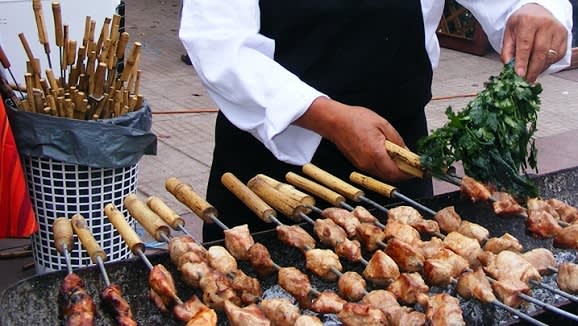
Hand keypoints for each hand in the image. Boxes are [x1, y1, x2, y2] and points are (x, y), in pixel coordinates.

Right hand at [295, 97, 412, 182]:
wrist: (334, 121)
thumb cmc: (356, 119)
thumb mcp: (383, 124)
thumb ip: (396, 140)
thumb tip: (407, 152)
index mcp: (376, 154)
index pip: (397, 172)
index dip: (410, 173)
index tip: (419, 169)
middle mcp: (368, 164)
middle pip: (391, 177)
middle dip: (404, 174)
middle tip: (413, 165)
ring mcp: (362, 166)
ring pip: (383, 175)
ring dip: (394, 171)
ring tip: (403, 160)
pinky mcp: (358, 164)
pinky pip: (375, 170)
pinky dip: (385, 167)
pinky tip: (389, 157)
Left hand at [501, 3, 567, 82]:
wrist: (536, 12)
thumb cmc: (521, 23)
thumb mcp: (509, 33)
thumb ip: (507, 50)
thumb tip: (508, 66)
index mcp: (528, 22)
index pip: (525, 45)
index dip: (522, 62)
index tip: (520, 75)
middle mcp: (545, 25)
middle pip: (540, 52)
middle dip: (532, 70)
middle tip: (526, 80)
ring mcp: (557, 31)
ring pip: (550, 56)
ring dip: (540, 69)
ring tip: (531, 75)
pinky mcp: (564, 37)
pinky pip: (557, 56)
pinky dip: (547, 64)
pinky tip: (539, 66)